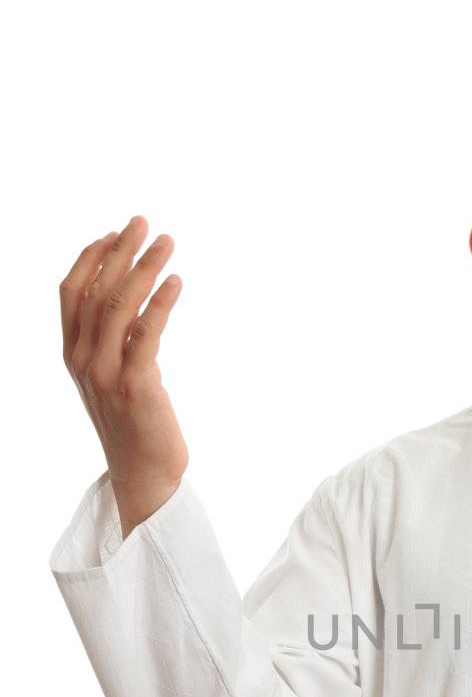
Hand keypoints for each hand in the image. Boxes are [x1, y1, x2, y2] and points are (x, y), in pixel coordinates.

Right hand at [60, 215, 188, 537]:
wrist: (145, 475)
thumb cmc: (137, 425)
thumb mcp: (116, 377)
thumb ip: (117, 341)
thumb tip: (133, 298)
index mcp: (74, 355)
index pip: (71, 293)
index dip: (91, 257)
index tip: (114, 232)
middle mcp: (84, 361)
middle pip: (95, 290)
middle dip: (120, 251)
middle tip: (143, 221)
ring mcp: (106, 374)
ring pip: (118, 306)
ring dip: (143, 268)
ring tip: (166, 242)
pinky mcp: (136, 386)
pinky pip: (146, 334)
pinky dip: (160, 303)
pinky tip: (175, 282)